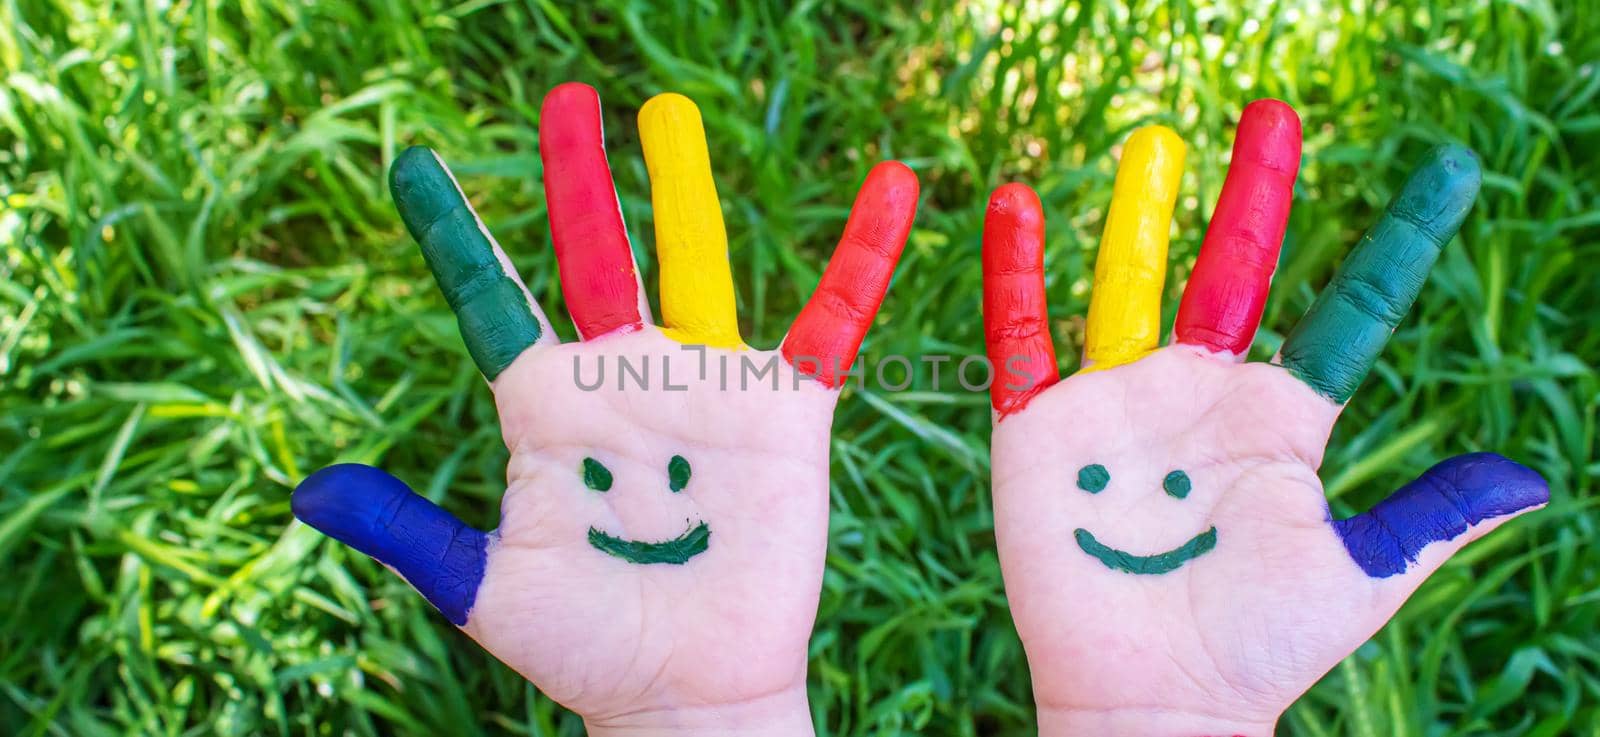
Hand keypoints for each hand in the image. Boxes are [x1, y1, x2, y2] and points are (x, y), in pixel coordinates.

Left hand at [292, 82, 918, 734]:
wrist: (685, 688)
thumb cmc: (583, 646)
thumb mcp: (484, 588)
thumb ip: (409, 530)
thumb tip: (308, 492)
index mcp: (544, 404)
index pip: (491, 294)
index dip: (452, 229)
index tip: (411, 161)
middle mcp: (622, 377)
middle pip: (595, 251)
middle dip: (577, 176)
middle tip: (565, 99)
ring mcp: (704, 384)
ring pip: (696, 262)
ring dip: (683, 187)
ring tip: (668, 112)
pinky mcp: (784, 409)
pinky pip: (831, 316)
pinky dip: (862, 253)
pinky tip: (891, 185)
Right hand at [980, 100, 1547, 735]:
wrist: (1156, 694)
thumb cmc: (1260, 643)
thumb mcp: (1361, 575)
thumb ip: (1430, 516)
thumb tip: (1533, 480)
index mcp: (1279, 419)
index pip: (1345, 312)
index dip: (1396, 245)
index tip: (1447, 172)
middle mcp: (1201, 394)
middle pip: (1232, 272)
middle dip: (1254, 195)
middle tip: (1274, 114)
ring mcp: (1120, 404)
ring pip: (1127, 285)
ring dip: (1137, 216)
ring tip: (1154, 145)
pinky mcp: (1043, 428)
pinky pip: (1024, 336)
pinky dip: (1014, 275)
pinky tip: (1011, 207)